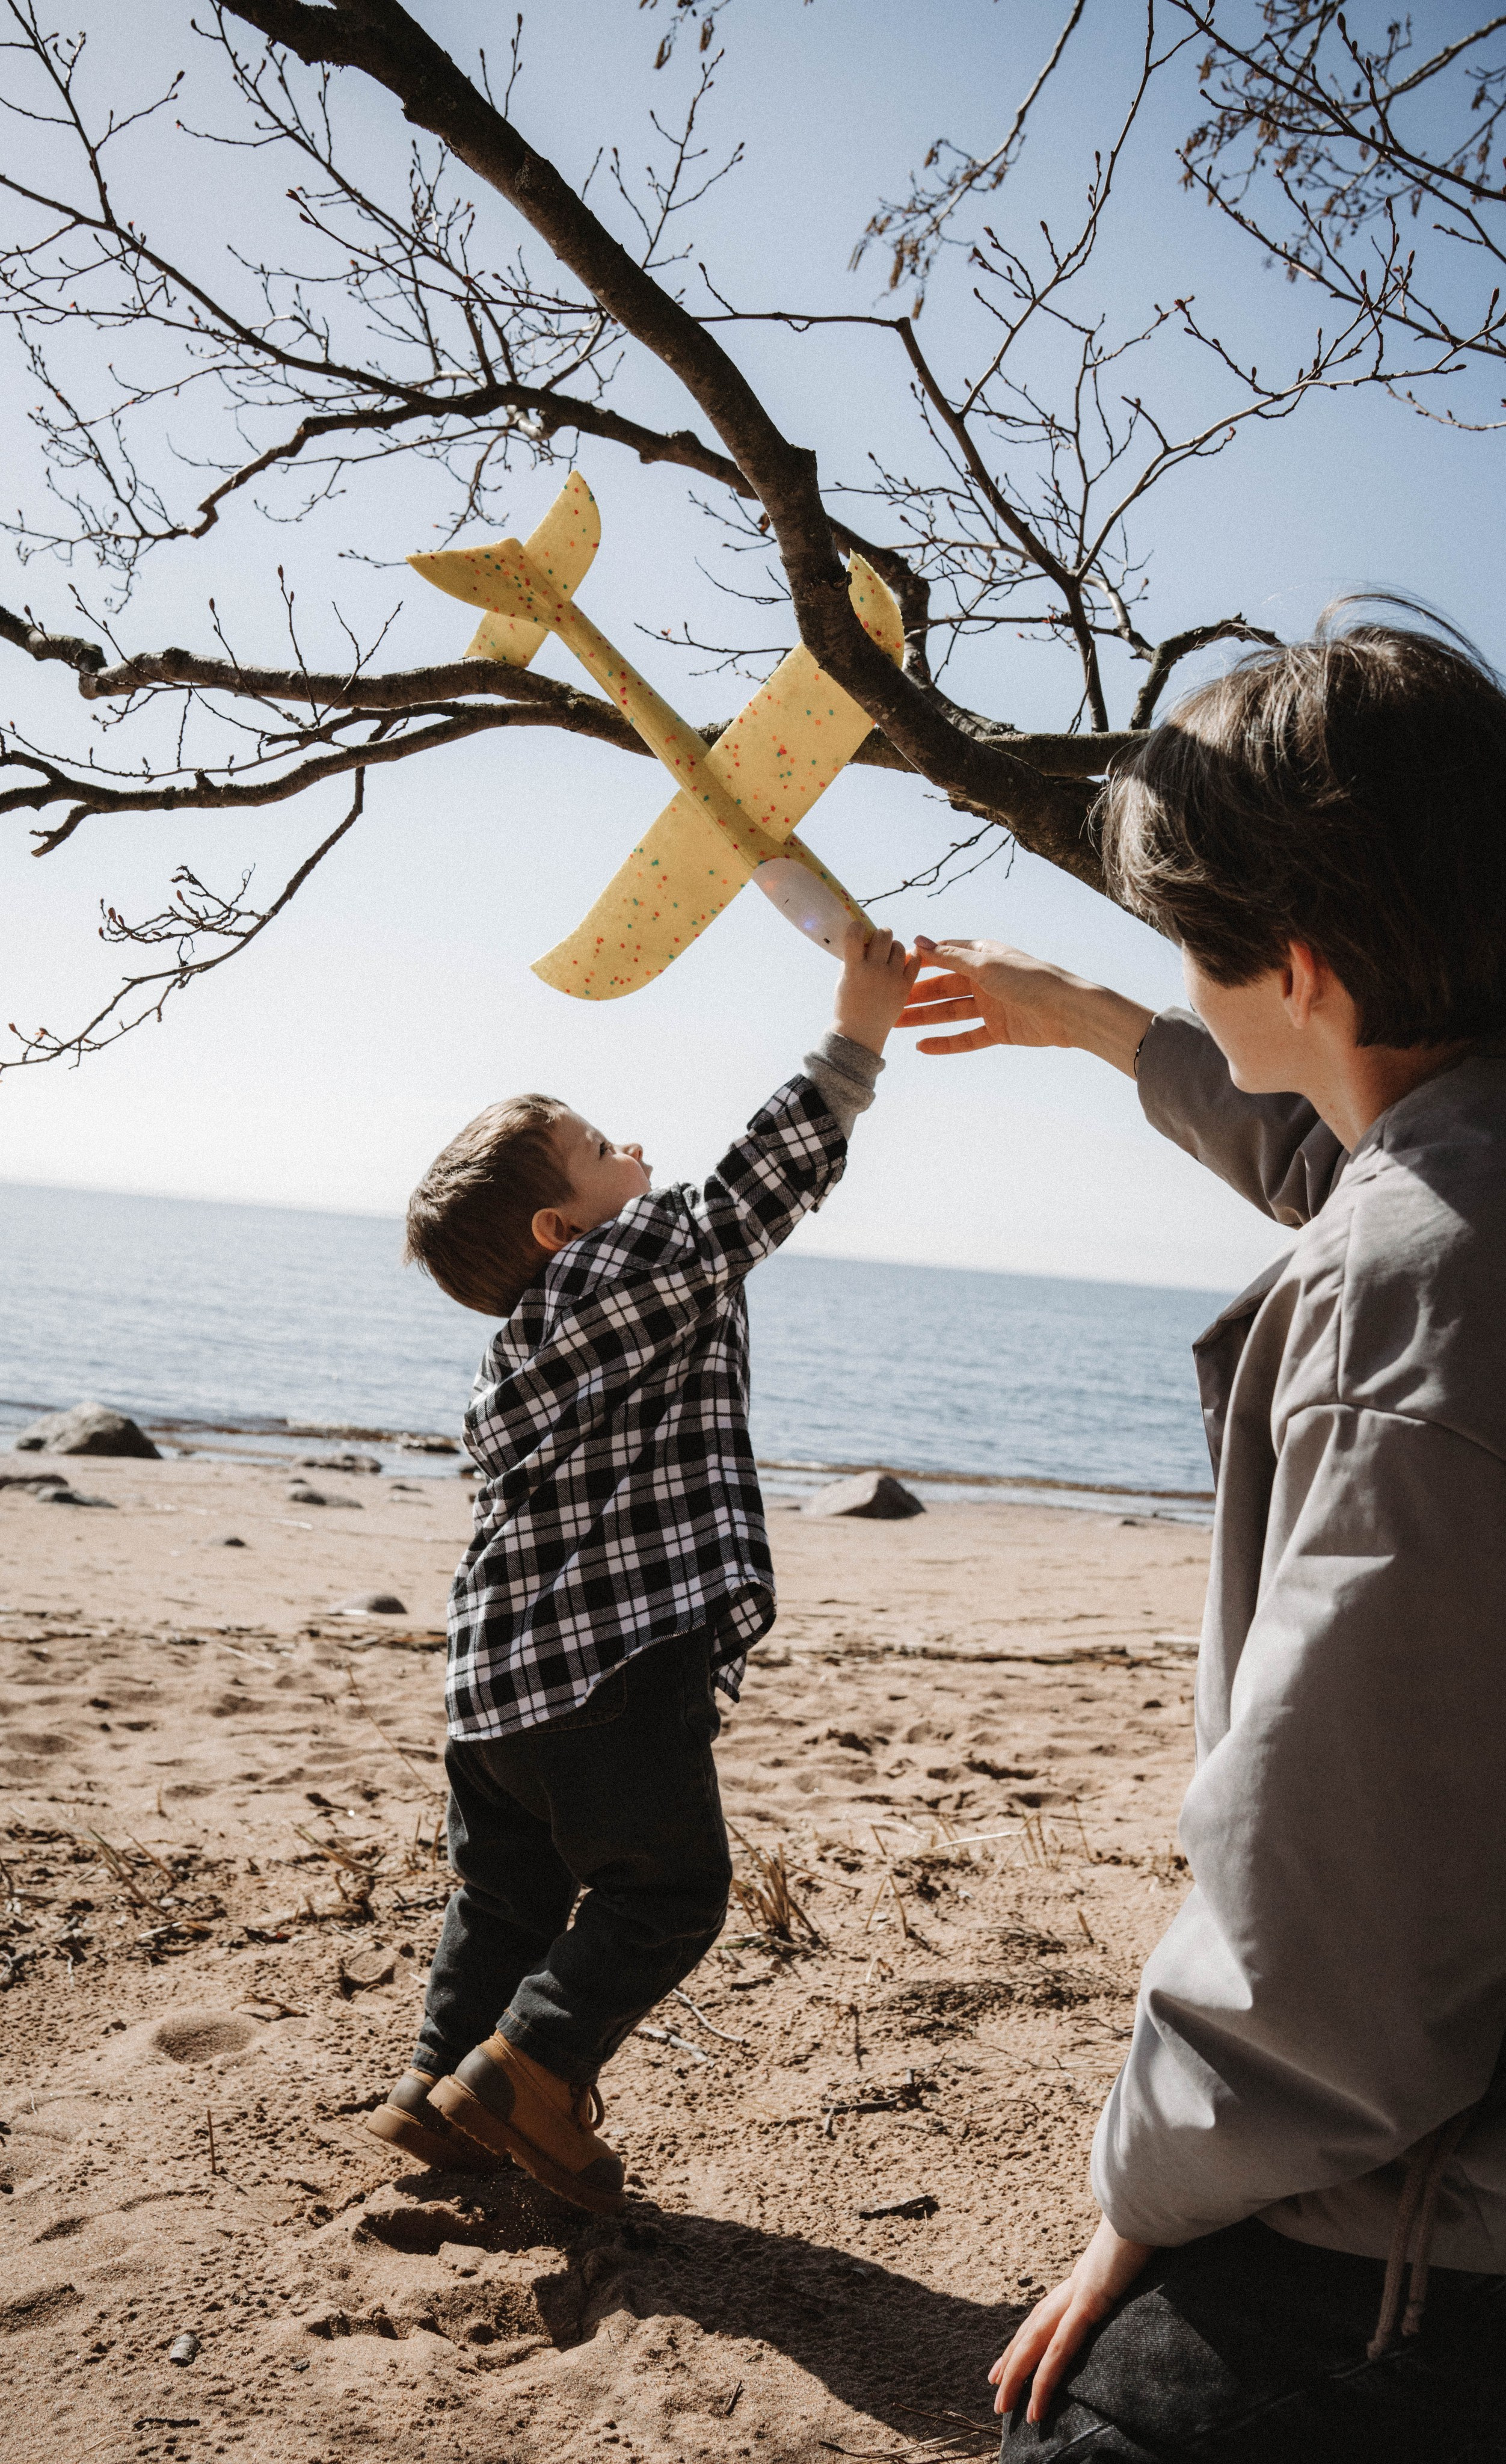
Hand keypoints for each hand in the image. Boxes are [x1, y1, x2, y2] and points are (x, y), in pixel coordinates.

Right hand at [833, 922, 920, 1057]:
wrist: (860, 1034)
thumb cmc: (847, 1005)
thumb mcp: (842, 980)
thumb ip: (851, 960)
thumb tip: (864, 941)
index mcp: (854, 969)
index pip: (855, 935)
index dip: (857, 927)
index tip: (858, 929)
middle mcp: (874, 971)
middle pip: (883, 935)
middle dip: (880, 934)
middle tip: (878, 940)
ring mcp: (891, 979)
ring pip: (899, 947)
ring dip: (893, 946)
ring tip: (888, 955)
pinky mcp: (905, 987)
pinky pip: (915, 962)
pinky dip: (912, 956)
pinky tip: (906, 958)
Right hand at [898, 937, 1152, 1078]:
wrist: (1067, 1011)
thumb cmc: (1030, 979)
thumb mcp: (985, 965)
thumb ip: (950, 957)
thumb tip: (917, 942)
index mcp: (982, 955)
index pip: (943, 955)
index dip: (919, 962)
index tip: (891, 969)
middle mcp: (984, 979)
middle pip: (942, 987)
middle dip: (915, 995)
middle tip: (886, 1003)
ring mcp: (991, 1005)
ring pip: (950, 1012)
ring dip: (924, 1018)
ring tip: (896, 1024)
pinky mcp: (999, 1030)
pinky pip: (966, 1037)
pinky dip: (946, 1043)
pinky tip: (923, 1047)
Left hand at [989, 2218, 1152, 2425]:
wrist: (1147, 2202)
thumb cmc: (1148, 2225)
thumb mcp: (1140, 2257)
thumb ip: (1131, 2271)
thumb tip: (1136, 2275)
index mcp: (1084, 2278)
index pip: (1045, 2315)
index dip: (1026, 2340)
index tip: (1008, 2362)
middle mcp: (1073, 2286)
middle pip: (1032, 2331)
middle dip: (1013, 2362)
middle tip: (996, 2391)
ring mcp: (1078, 2292)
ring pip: (1037, 2342)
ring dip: (1019, 2375)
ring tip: (1006, 2405)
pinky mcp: (1089, 2299)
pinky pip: (1063, 2344)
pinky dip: (1047, 2373)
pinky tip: (1037, 2396)